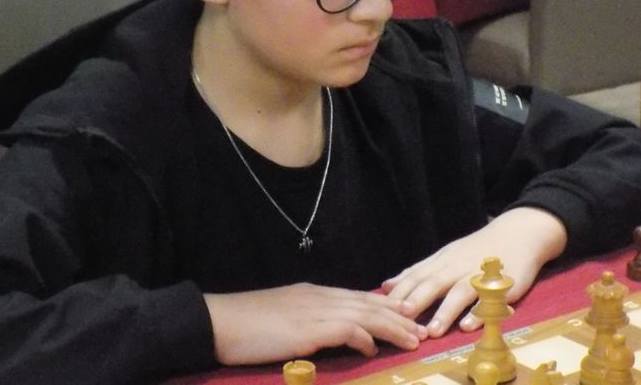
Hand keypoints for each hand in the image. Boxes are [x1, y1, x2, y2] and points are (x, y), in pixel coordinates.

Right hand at [204, 283, 427, 364]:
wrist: (219, 322)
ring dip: (391, 327)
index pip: (358, 297)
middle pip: (368, 304)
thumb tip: (332, 334)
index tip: (406, 316)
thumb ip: (309, 321)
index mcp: (314, 293)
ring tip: (411, 339)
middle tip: (421, 328)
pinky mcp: (308, 328)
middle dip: (398, 316)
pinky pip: (346, 329)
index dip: (385, 307)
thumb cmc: (245, 325)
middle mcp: (319, 297)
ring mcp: (314, 310)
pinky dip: (363, 337)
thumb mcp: (284, 317)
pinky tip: (373, 348)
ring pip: (364, 314)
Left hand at [381, 207, 566, 337]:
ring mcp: (478, 274)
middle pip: (433, 282)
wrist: (517, 233)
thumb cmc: (477, 249)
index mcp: (442, 260)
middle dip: (416, 301)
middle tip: (399, 320)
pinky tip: (469, 325)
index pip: (416, 275)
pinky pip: (489, 299)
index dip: (399, 292)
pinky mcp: (501, 284)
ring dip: (445, 312)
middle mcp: (457, 266)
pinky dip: (478, 312)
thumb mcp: (445, 256)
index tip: (381, 308)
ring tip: (432, 331)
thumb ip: (419, 272)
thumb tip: (387, 286)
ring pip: (460, 292)